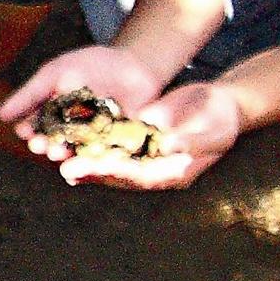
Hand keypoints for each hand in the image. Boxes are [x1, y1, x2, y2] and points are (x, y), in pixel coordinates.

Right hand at [0, 44, 166, 158]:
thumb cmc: (90, 66)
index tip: (25, 131)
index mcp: (51, 116)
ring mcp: (91, 141)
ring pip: (75, 153)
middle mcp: (69, 132)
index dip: (29, 130)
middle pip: (53, 142)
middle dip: (46, 145)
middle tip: (41, 145)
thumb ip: (31, 94)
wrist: (135, 66)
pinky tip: (86, 168)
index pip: (35, 127)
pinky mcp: (115, 147)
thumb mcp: (56, 74)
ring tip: (61, 154)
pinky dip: (93, 163)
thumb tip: (1, 116)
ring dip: (66, 156)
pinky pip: (102, 158)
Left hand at [57, 81, 240, 189]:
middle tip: (67, 168)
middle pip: (120, 174)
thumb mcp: (212, 129)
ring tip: (58, 159)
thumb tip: (168, 143)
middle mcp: (154, 169)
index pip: (142, 176)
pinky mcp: (135, 140)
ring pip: (110, 163)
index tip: (97, 168)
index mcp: (173, 173)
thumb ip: (191, 139)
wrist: (220, 104)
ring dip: (85, 162)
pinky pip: (110, 146)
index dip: (119, 173)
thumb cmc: (221, 119)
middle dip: (93, 171)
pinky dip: (90, 147)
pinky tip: (68, 143)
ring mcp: (143, 156)